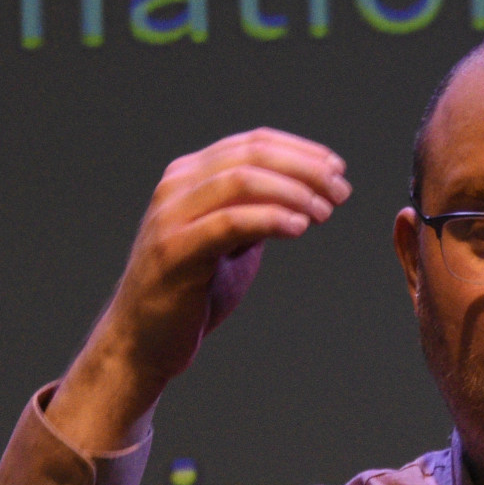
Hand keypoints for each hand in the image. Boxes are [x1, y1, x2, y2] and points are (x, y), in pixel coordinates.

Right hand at [52, 129, 349, 452]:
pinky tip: (299, 227)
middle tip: (340, 191)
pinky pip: (229, 222)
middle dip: (304, 168)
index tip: (337, 169)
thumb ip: (255, 211)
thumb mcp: (230, 241)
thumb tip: (305, 189)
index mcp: (189, 175)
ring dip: (293, 191)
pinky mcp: (175, 251)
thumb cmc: (190, 292)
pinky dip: (270, 218)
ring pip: (242, 180)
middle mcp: (176, 186)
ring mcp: (171, 216)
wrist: (143, 341)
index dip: (301, 151)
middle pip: (251, 155)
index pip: (253, 143)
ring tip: (325, 212)